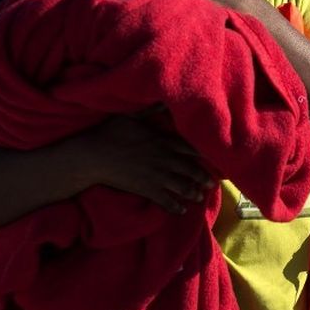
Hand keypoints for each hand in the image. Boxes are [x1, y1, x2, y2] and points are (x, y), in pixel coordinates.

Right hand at [82, 114, 215, 214]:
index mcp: (163, 141)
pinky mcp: (146, 190)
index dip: (205, 153)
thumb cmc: (110, 133)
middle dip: (203, 177)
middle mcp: (164, 160)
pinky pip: (165, 201)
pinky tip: (181, 211)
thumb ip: (151, 109)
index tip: (216, 158)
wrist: (93, 156)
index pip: (190, 147)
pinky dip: (175, 207)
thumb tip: (164, 98)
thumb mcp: (132, 115)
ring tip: (200, 196)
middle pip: (190, 170)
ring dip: (193, 192)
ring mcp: (156, 177)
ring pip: (182, 187)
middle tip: (213, 183)